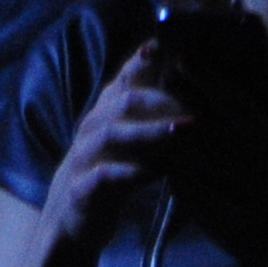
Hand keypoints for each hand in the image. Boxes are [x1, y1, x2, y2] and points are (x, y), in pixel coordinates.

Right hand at [36, 49, 185, 266]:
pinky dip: (132, 171)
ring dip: (151, 131)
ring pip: (113, 134)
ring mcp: (84, 157)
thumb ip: (152, 114)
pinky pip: (104, 176)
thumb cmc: (110, 171)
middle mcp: (93, 127)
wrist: (69, 220)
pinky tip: (158, 171)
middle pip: (125, 101)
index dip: (146, 60)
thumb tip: (196, 87)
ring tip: (184, 131)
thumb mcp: (128, 139)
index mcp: (107, 111)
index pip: (126, 77)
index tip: (173, 46)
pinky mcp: (82, 190)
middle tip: (198, 105)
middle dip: (163, 99)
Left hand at [152, 45, 267, 266]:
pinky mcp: (228, 231)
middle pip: (203, 132)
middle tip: (159, 87)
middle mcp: (250, 170)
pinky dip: (181, 186)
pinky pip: (195, 203)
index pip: (233, 103)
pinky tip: (174, 174)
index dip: (206, 79)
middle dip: (178, 107)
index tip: (183, 57)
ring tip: (159, 129)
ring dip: (173, 146)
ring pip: (192, 167)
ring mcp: (236, 203)